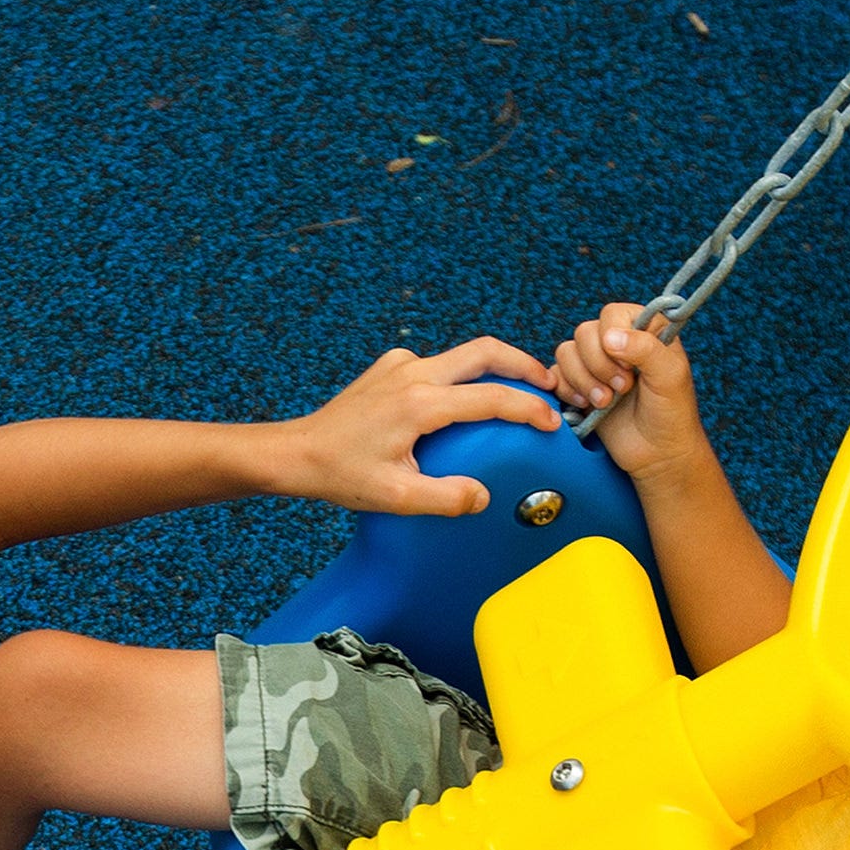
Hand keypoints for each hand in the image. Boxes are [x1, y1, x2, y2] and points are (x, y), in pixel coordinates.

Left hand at [269, 339, 564, 518]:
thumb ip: (446, 498)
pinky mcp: (391, 366)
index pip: (491, 398)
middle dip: (524, 364)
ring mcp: (400, 364)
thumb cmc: (341, 474)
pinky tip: (467, 400)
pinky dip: (462, 375)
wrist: (297, 452)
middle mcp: (413, 373)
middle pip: (485, 351)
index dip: (529, 409)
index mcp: (419, 403)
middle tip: (552, 383)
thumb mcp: (396, 497)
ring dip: (495, 367)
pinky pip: (438, 364)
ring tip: (520, 389)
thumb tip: (483, 496)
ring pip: (462, 354)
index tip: (553, 422)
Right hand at [549, 303, 713, 479]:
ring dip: (583, 380)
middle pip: (585, 333)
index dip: (613, 339)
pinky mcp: (579, 386)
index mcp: (644, 329)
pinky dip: (566, 390)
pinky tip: (586, 406)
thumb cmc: (672, 414)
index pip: (612, 314)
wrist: (658, 455)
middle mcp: (618, 342)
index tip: (629, 367)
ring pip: (566, 352)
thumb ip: (645, 348)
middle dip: (598, 365)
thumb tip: (610, 337)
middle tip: (622, 389)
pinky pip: (556, 375)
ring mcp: (596, 364)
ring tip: (605, 403)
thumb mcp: (669, 376)